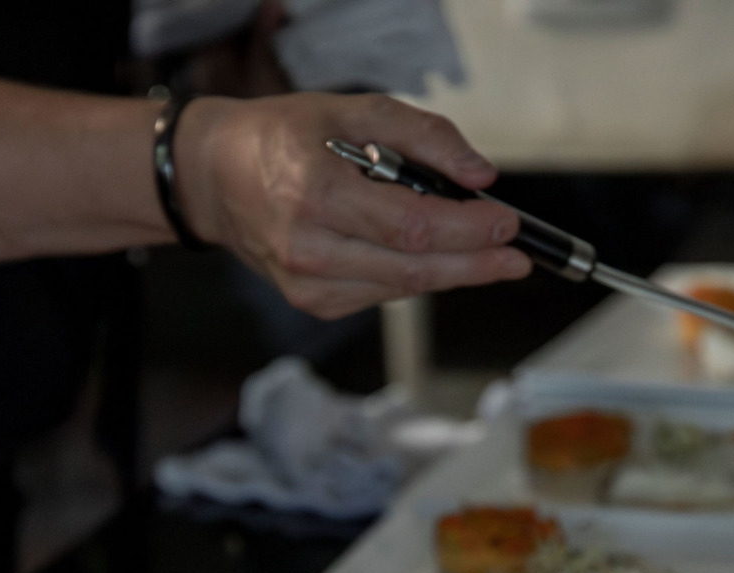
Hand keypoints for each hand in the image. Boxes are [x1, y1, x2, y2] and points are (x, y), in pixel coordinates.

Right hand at [173, 92, 529, 318]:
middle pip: (413, 268)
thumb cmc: (282, 138)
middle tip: (516, 259)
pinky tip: (429, 258)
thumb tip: (479, 175)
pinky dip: (413, 274)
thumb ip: (423, 137)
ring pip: (401, 288)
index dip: (467, 230)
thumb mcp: (353, 110)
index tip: (506, 226)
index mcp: (316, 193)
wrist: (218, 179)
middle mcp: (309, 249)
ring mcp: (309, 285)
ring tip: (486, 256)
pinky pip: (381, 294)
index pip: (411, 225)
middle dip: (473, 264)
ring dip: (450, 272)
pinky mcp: (312, 302)